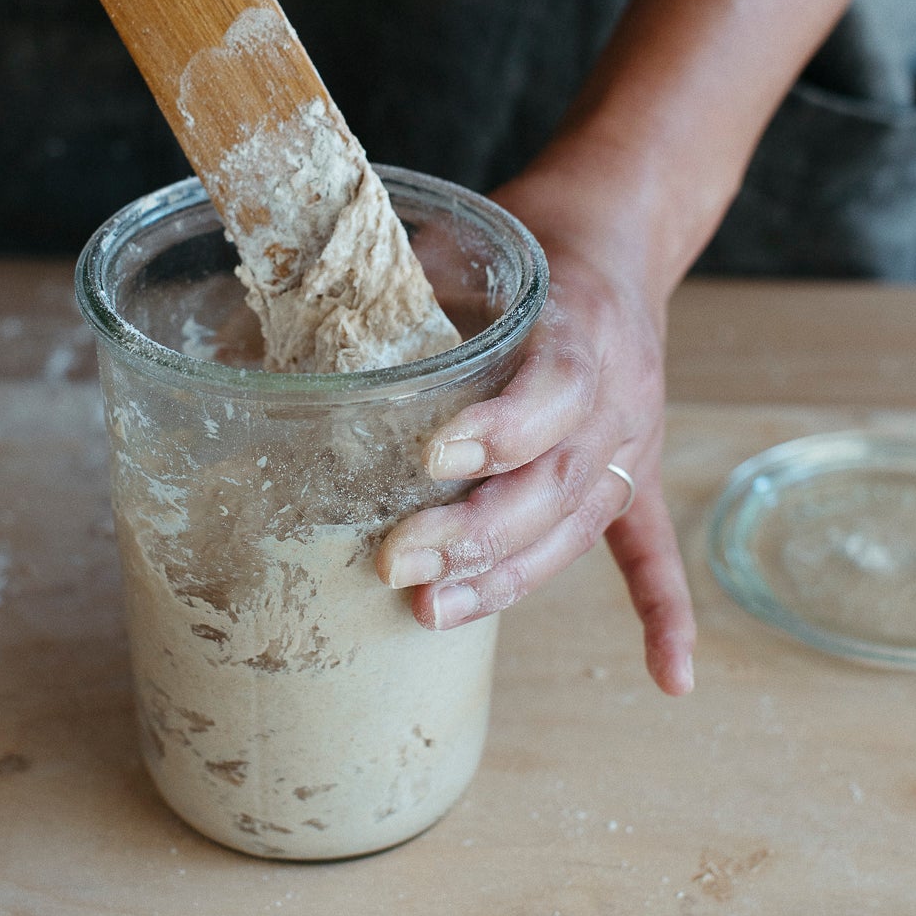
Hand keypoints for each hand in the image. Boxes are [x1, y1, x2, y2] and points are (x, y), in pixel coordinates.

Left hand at [376, 163, 696, 696]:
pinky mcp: (631, 474)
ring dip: (512, 576)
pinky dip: (663, 614)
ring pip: (580, 524)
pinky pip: (650, 549)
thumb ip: (381, 289)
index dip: (502, 430)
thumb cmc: (520, 244)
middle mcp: (616, 392)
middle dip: (479, 531)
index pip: (554, 388)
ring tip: (433, 612)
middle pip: (557, 480)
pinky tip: (669, 679)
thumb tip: (245, 324)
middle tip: (397, 562)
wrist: (615, 235)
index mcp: (579, 325)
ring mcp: (629, 441)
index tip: (432, 458)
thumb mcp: (453, 246)